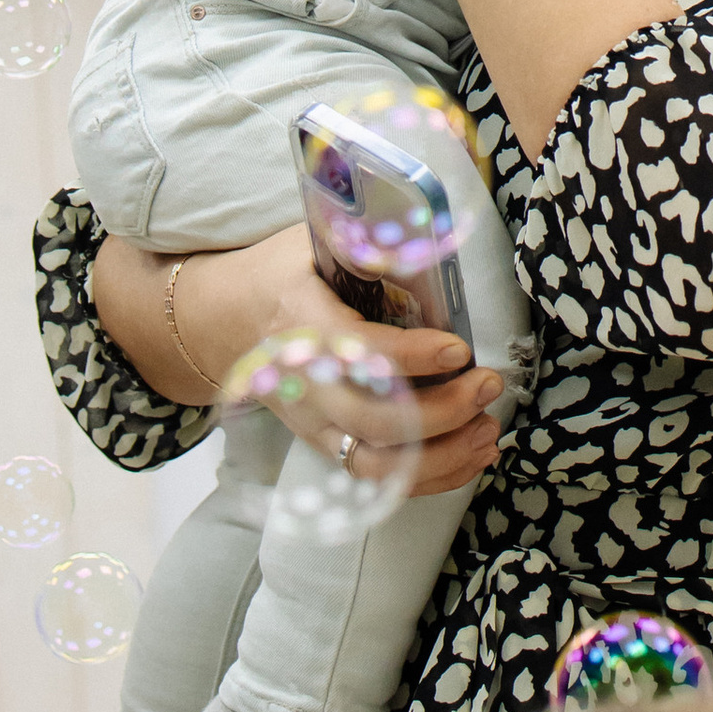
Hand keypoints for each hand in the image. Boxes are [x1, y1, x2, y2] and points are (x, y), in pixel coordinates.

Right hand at [249, 232, 506, 494]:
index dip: (414, 358)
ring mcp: (315, 425)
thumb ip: (366, 242)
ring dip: (443, 456)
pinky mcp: (326, 446)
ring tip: (488, 429)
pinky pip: (379, 478)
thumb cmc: (282, 275)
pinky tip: (473, 452)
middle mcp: (306, 387)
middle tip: (487, 384)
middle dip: (441, 412)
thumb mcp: (314, 242)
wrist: (224, 322)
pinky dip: (433, 475)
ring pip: (378, 465)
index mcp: (303, 326)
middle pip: (373, 421)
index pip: (360, 354)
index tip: (460, 349)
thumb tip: (428, 233)